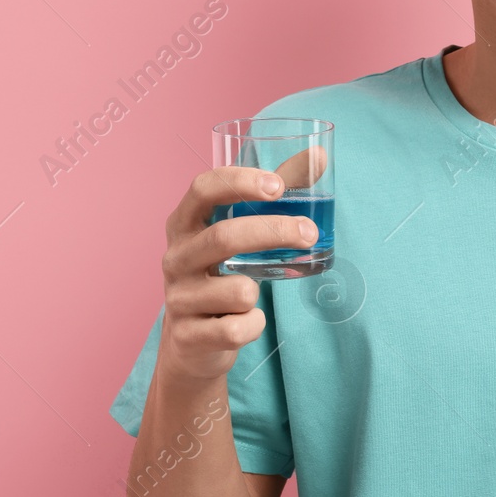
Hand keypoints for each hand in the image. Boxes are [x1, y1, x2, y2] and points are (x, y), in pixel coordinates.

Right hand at [155, 148, 325, 383]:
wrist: (191, 340)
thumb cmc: (220, 270)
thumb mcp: (239, 228)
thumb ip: (275, 192)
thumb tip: (320, 156)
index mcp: (184, 223)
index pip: (202, 189)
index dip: (239, 182)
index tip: (277, 186)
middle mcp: (175, 257)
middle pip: (224, 236)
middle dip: (273, 232)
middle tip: (310, 233)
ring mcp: (179, 297)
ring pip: (238, 290)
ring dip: (259, 291)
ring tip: (255, 291)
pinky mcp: (190, 335)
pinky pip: (238, 329)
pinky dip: (255, 325)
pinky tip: (246, 321)